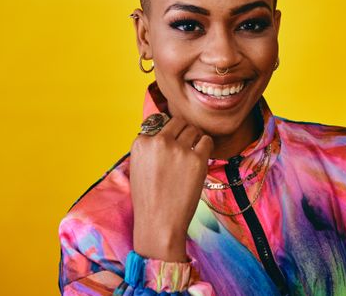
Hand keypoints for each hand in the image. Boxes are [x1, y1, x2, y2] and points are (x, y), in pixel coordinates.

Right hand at [130, 114, 213, 261]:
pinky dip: (206, 147)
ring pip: (194, 129)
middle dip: (183, 132)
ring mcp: (179, 149)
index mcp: (141, 142)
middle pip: (178, 122)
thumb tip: (167, 130)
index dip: (168, 134)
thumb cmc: (149, 198)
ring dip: (195, 139)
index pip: (159, 122)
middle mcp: (159, 141)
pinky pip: (207, 141)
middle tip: (185, 149)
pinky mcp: (197, 159)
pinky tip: (201, 160)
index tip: (170, 148)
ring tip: (191, 157)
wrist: (159, 224)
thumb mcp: (139, 166)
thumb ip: (150, 147)